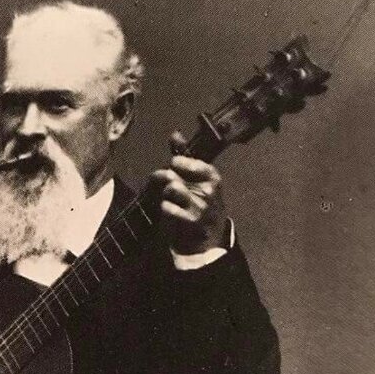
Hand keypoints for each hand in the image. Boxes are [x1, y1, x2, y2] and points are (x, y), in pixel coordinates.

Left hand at [152, 131, 227, 253]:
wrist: (208, 239)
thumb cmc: (199, 204)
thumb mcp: (196, 179)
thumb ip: (184, 156)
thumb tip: (175, 133)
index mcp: (211, 175)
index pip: (180, 161)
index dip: (173, 167)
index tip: (176, 172)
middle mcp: (208, 189)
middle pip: (171, 174)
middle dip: (162, 180)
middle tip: (165, 188)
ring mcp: (200, 206)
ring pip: (170, 188)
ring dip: (165, 196)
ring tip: (171, 201)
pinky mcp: (190, 221)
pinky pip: (167, 207)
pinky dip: (164, 210)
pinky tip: (171, 215)